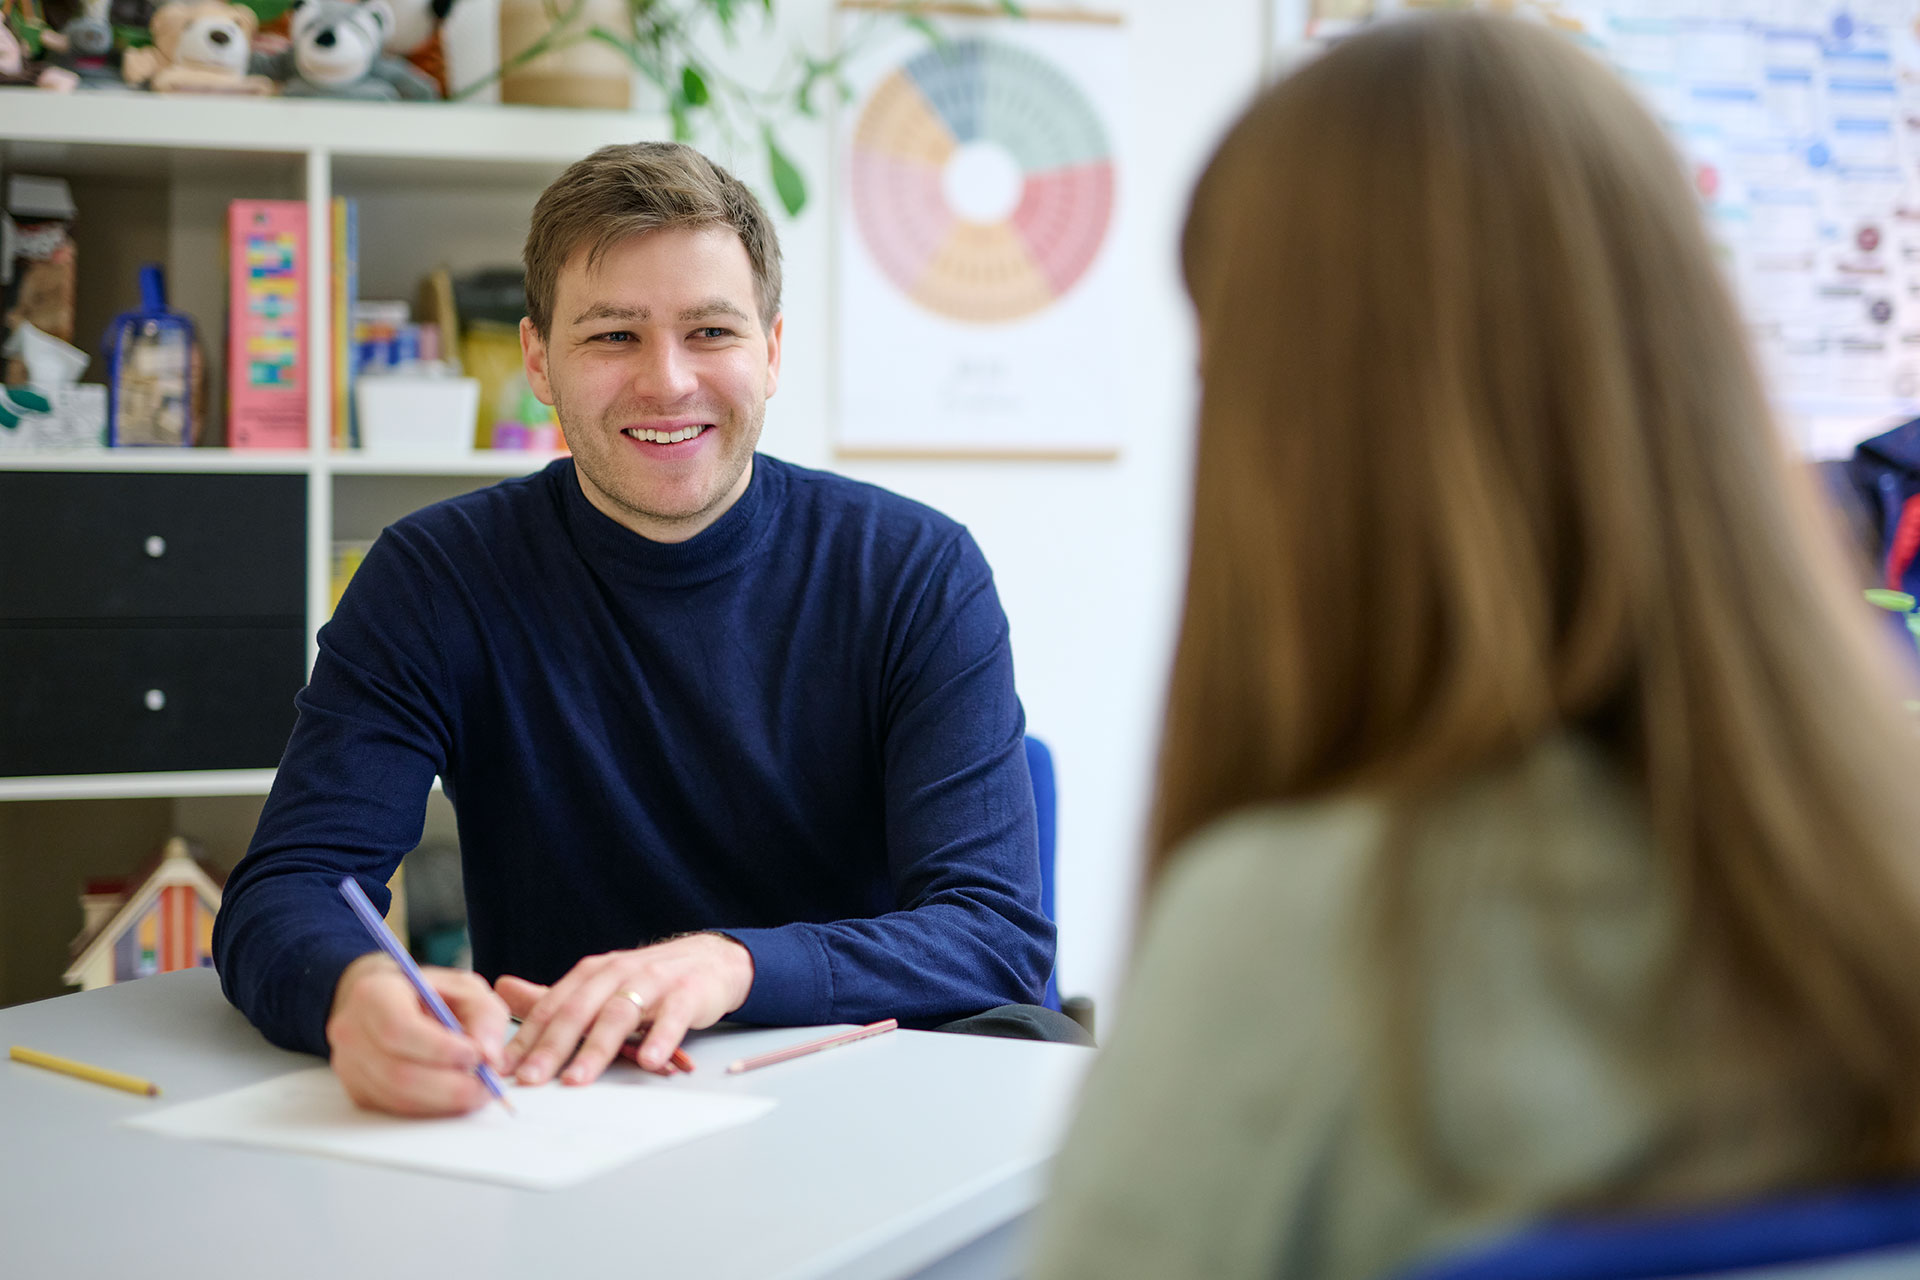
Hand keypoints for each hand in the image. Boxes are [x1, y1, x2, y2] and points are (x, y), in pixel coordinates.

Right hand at [324, 952, 510, 1116]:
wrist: (391, 1004)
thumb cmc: (429, 994)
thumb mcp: (465, 988)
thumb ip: (485, 1015)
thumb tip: (489, 1056)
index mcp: (374, 993)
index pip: (398, 1028)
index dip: (439, 1048)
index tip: (474, 1054)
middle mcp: (351, 1031)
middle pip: (398, 1073)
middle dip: (450, 1085)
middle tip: (486, 1085)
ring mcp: (349, 1065)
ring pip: (398, 1097)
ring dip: (444, 1101)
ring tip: (476, 1090)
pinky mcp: (358, 1090)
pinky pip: (395, 1108)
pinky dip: (431, 1107)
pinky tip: (453, 1095)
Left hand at [496, 933, 754, 1084]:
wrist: (712, 960)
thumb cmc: (649, 981)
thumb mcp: (600, 986)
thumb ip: (555, 997)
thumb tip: (501, 991)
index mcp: (592, 973)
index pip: (552, 1007)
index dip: (526, 1038)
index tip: (502, 1069)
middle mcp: (618, 973)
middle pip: (578, 1011)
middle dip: (551, 1047)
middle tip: (530, 1080)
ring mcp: (654, 982)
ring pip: (619, 1014)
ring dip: (596, 1048)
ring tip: (577, 1079)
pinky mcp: (688, 993)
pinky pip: (672, 1017)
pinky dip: (661, 1038)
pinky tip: (650, 1061)